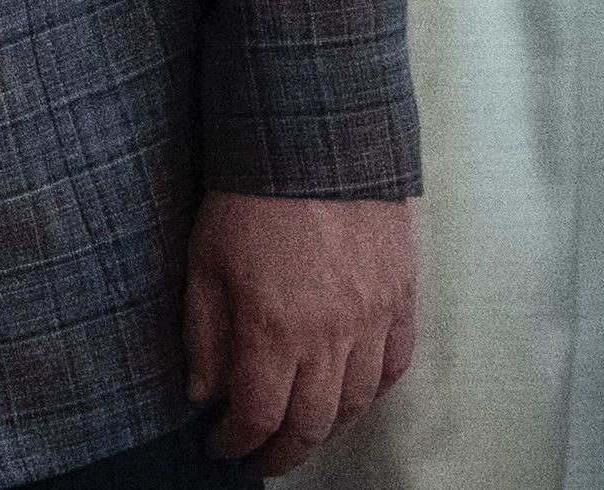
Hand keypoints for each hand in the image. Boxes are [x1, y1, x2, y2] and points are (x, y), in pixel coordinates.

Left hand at [185, 191, 414, 473]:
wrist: (316, 145)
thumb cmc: (251, 197)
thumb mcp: (203, 264)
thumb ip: (204, 336)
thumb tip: (203, 393)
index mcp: (273, 329)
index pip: (258, 415)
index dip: (237, 442)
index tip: (222, 448)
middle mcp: (329, 336)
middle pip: (311, 423)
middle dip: (283, 451)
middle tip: (263, 459)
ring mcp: (372, 320)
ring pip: (356, 403)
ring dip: (327, 429)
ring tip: (302, 434)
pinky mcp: (400, 300)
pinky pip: (395, 367)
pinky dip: (372, 393)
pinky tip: (352, 397)